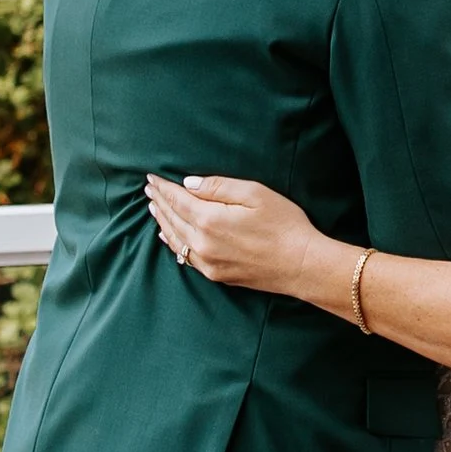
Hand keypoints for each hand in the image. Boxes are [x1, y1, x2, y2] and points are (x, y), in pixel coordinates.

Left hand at [145, 171, 340, 303]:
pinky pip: (185, 256)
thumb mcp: (255, 194)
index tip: (152, 177)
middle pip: (172, 218)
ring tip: (154, 208)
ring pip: (175, 239)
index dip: (163, 187)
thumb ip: (219, 187)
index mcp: (209, 220)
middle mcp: (202, 243)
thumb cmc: (284, 225)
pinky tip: (168, 235)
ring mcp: (207, 262)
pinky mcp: (216, 274)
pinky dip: (173, 243)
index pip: (177, 199)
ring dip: (162, 221)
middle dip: (159, 202)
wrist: (302, 265)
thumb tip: (189, 184)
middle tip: (148, 189)